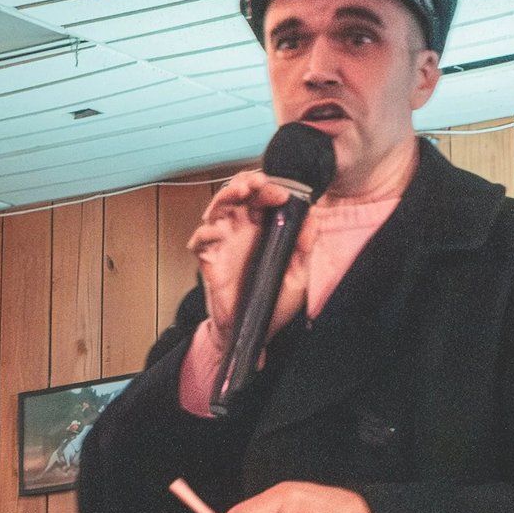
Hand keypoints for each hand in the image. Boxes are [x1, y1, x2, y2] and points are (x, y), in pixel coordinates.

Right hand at [186, 171, 317, 341]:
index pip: (262, 197)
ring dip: (226, 195)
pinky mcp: (209, 259)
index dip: (270, 188)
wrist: (255, 329)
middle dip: (247, 183)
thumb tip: (313, 217)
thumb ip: (305, 247)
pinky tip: (216, 231)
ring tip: (241, 191)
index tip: (284, 193)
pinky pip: (199, 240)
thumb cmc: (275, 300)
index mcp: (264, 228)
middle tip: (259, 182)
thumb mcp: (298, 275)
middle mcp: (242, 229)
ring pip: (217, 209)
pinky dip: (204, 233)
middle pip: (238, 195)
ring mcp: (224, 242)